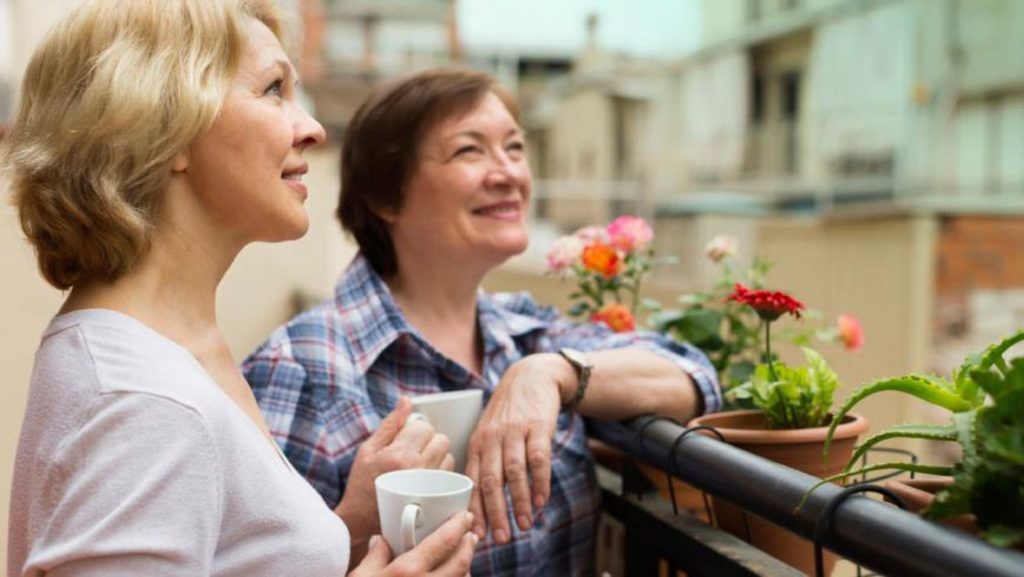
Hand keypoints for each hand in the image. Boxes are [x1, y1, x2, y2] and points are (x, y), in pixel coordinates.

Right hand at [336, 397, 455, 561]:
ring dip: (438, 456)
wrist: (360, 521)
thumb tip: (407, 401)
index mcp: (399, 455)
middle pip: (441, 440)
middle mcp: (417, 470)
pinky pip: (451, 475)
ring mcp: (429, 486)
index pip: (424, 427)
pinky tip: (427, 477)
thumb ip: (390, 424)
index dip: (416, 430)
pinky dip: (442, 472)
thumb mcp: (368, 450)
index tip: (406, 439)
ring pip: (449, 456)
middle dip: (429, 441)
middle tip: (414, 450)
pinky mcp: (436, 499)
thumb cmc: (362, 484)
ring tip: (419, 466)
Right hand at [347, 511, 476, 576]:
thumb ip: (374, 556)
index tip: (464, 516)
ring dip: (467, 569)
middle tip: (470, 535)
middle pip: (461, 563)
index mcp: (407, 572)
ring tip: (464, 558)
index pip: (444, 541)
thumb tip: (379, 540)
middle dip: (469, 545)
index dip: (459, 526)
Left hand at [463, 353, 572, 542]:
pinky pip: (538, 458)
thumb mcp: (489, 432)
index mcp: (477, 442)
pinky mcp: (538, 426)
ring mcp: (515, 431)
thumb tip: (481, 501)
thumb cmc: (509, 412)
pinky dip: (539, 481)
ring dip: (518, 502)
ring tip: (525, 524)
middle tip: (500, 538)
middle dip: (494, 512)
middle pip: (489, 480)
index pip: (471, 480)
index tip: (477, 533)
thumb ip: (485, 460)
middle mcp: (492, 437)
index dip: (474, 508)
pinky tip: (541, 500)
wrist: (532, 376)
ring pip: (513, 472)